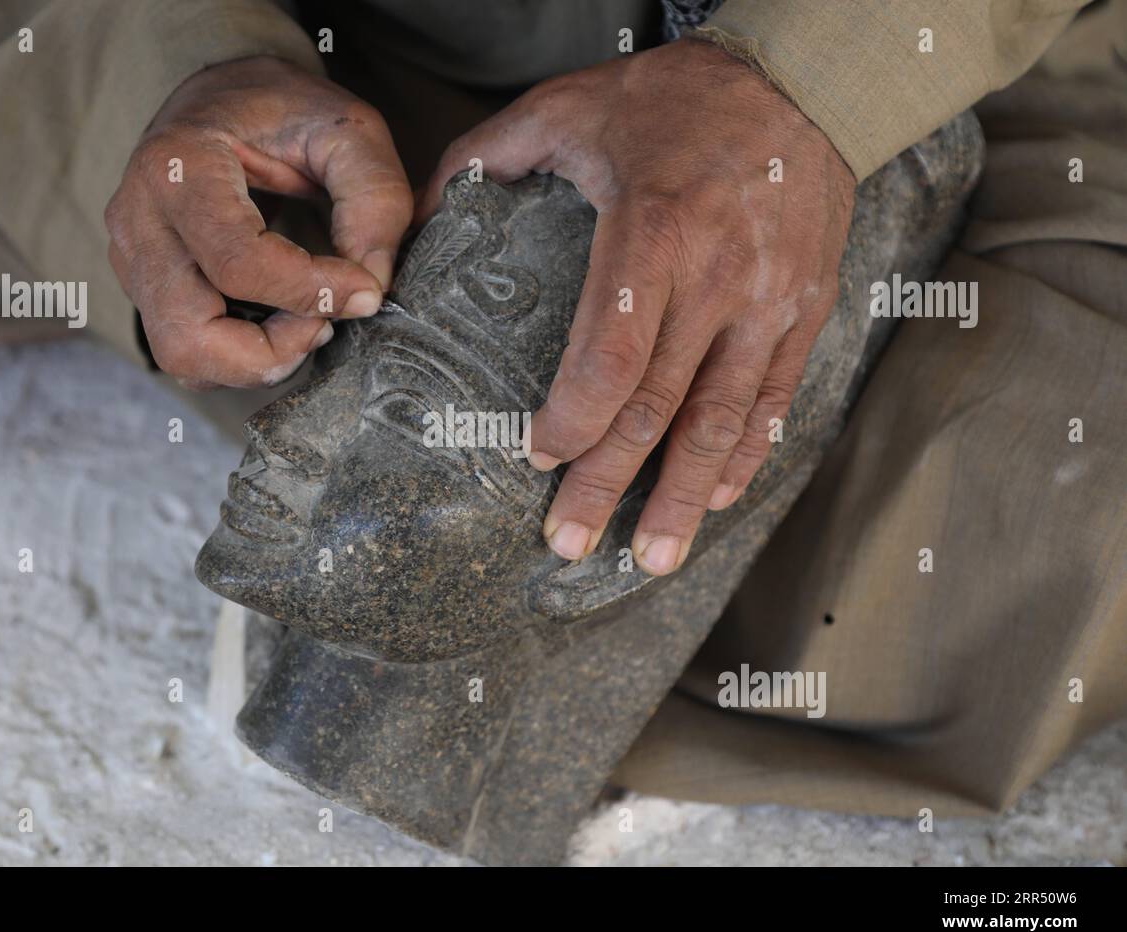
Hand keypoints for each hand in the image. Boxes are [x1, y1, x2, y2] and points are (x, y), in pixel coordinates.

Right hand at [105, 55, 411, 387]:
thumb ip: (374, 201)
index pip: (237, 263)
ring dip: (255, 361)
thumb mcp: (349, 131)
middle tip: (326, 322)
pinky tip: (279, 321)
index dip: (310, 293)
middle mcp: (138, 218)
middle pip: (190, 335)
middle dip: (272, 352)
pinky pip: (187, 353)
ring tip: (306, 321)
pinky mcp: (143, 285)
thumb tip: (371, 288)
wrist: (226, 98)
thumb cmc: (285, 110)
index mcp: (178, 166)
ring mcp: (131, 257)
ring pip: (183, 356)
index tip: (365, 292)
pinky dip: (239, 357)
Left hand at [420, 39, 854, 574]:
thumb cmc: (674, 99)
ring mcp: (769, 304)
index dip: (574, 418)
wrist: (801, 83)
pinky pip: (774, 400)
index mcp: (653, 231)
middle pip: (659, 405)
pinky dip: (743, 456)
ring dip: (683, 498)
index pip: (612, 351)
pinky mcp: (803, 313)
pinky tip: (713, 498)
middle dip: (610, 484)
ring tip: (652, 560)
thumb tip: (416, 219)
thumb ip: (485, 158)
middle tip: (569, 544)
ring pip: (722, 421)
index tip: (537, 459)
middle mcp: (718, 280)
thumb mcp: (568, 104)